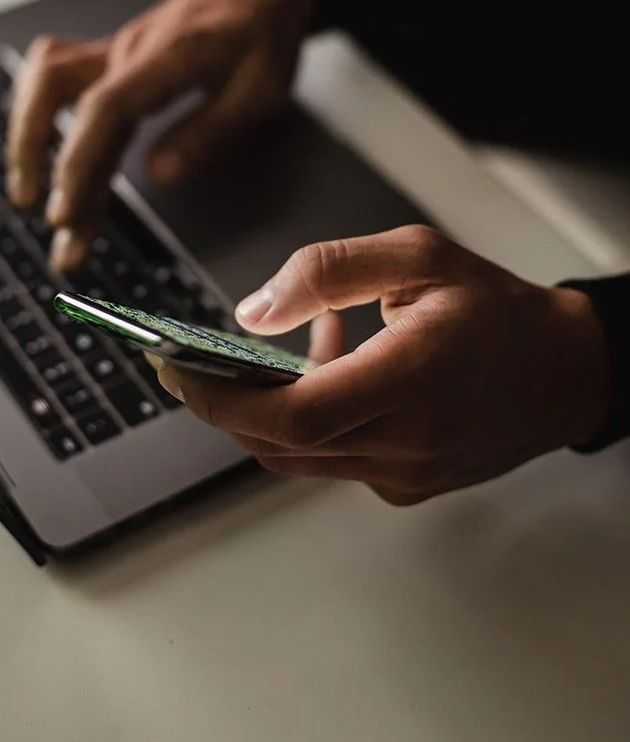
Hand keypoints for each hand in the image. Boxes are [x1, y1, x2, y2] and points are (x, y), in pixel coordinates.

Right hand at [5, 0, 315, 270]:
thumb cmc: (263, 35)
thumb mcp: (261, 90)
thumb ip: (208, 132)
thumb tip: (159, 176)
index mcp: (170, 55)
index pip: (105, 108)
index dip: (79, 162)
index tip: (67, 211)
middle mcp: (130, 48)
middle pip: (63, 99)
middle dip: (44, 167)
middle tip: (56, 229)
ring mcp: (114, 50)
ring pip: (45, 82)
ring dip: (27, 137)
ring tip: (27, 194)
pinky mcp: (109, 57)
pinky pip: (54, 75)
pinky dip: (36, 114)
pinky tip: (36, 151)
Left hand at [155, 226, 610, 503]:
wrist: (561, 369)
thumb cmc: (495, 309)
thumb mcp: (414, 255)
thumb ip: (327, 272)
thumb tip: (253, 312)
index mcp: (412, 379)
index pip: (296, 415)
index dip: (224, 401)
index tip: (180, 372)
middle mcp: (407, 441)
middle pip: (282, 443)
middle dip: (225, 406)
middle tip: (195, 365)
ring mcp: (407, 473)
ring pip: (300, 457)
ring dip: (270, 409)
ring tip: (291, 349)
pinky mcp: (406, 485)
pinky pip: (331, 461)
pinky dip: (309, 423)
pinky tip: (333, 373)